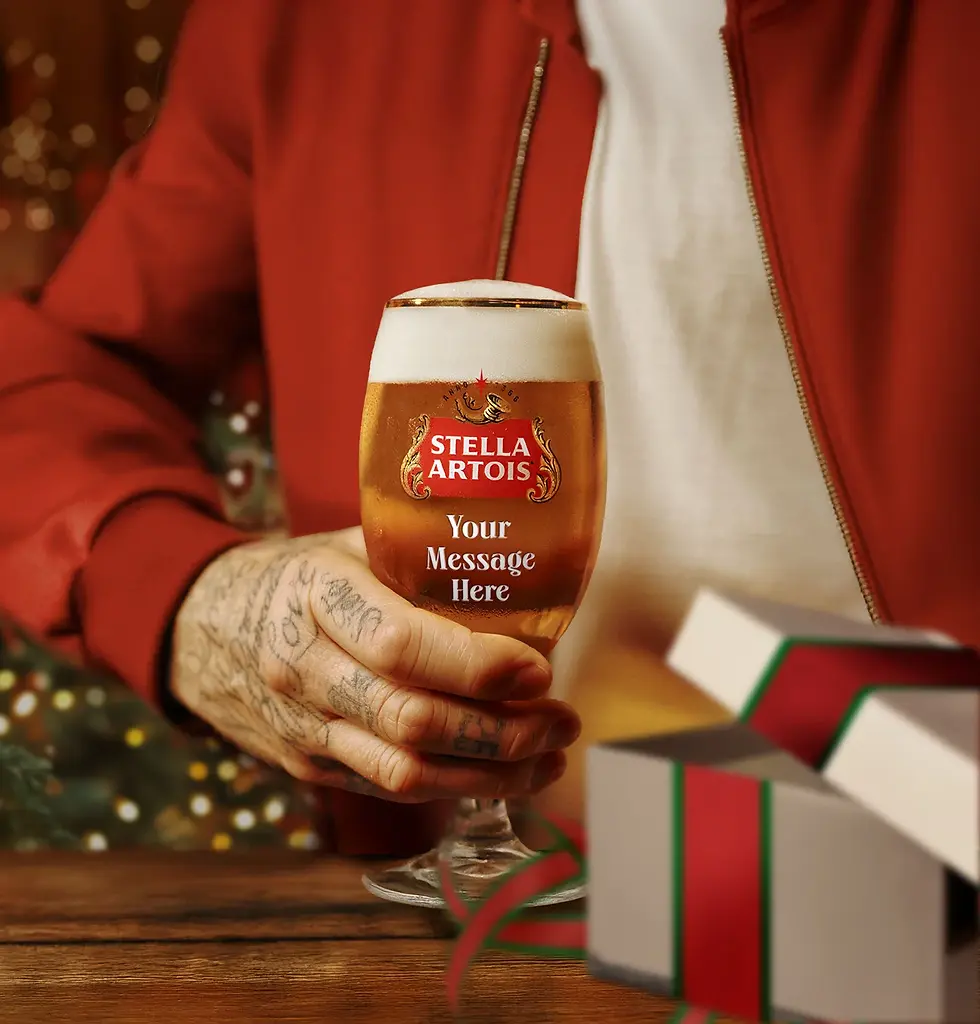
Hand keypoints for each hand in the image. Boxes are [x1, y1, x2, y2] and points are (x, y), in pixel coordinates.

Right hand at [170, 528, 579, 801]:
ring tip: (549, 758)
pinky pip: (388, 786)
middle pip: (412, 720)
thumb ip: (422, 559)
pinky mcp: (309, 765)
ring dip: (491, 774)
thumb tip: (525, 577)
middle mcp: (303, 669)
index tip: (538, 667)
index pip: (401, 644)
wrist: (203, 628)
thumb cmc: (296, 577)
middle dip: (503, 731)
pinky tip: (502, 772)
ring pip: (406, 772)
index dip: (479, 664)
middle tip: (562, 719)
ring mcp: (303, 726)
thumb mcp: (350, 544)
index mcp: (315, 596)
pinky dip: (454, 787)